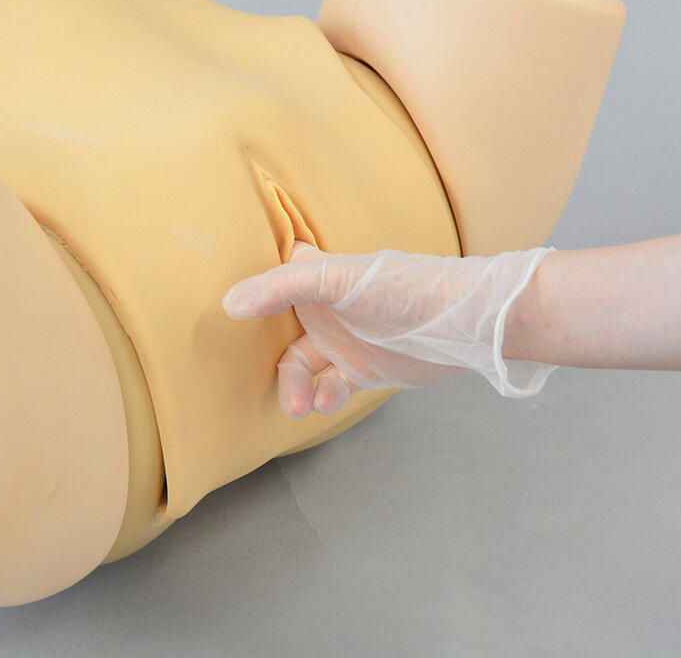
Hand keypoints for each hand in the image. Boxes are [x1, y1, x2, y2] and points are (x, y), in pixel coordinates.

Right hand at [222, 241, 554, 418]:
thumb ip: (282, 287)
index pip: (270, 278)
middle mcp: (323, 307)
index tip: (221, 313)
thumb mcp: (336, 280)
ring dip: (294, 387)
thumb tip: (230, 303)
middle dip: (270, 362)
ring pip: (300, 366)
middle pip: (277, 334)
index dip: (247, 291)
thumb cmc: (401, 287)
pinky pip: (328, 386)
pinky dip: (322, 397)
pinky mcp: (362, 369)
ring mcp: (342, 339)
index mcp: (314, 275)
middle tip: (275, 384)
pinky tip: (326, 401)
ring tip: (301, 405)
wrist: (459, 323)